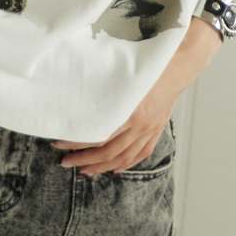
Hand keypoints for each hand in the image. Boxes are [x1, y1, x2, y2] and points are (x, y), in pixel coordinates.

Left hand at [49, 67, 176, 175]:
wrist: (176, 67)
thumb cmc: (147, 65)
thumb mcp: (122, 74)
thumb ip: (103, 89)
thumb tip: (77, 97)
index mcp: (130, 110)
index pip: (98, 135)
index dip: (77, 142)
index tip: (58, 142)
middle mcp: (140, 125)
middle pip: (108, 151)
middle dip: (84, 159)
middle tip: (64, 161)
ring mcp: (149, 130)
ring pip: (123, 158)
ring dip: (101, 167)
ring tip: (84, 170)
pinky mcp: (156, 131)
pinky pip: (140, 154)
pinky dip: (127, 164)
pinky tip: (114, 169)